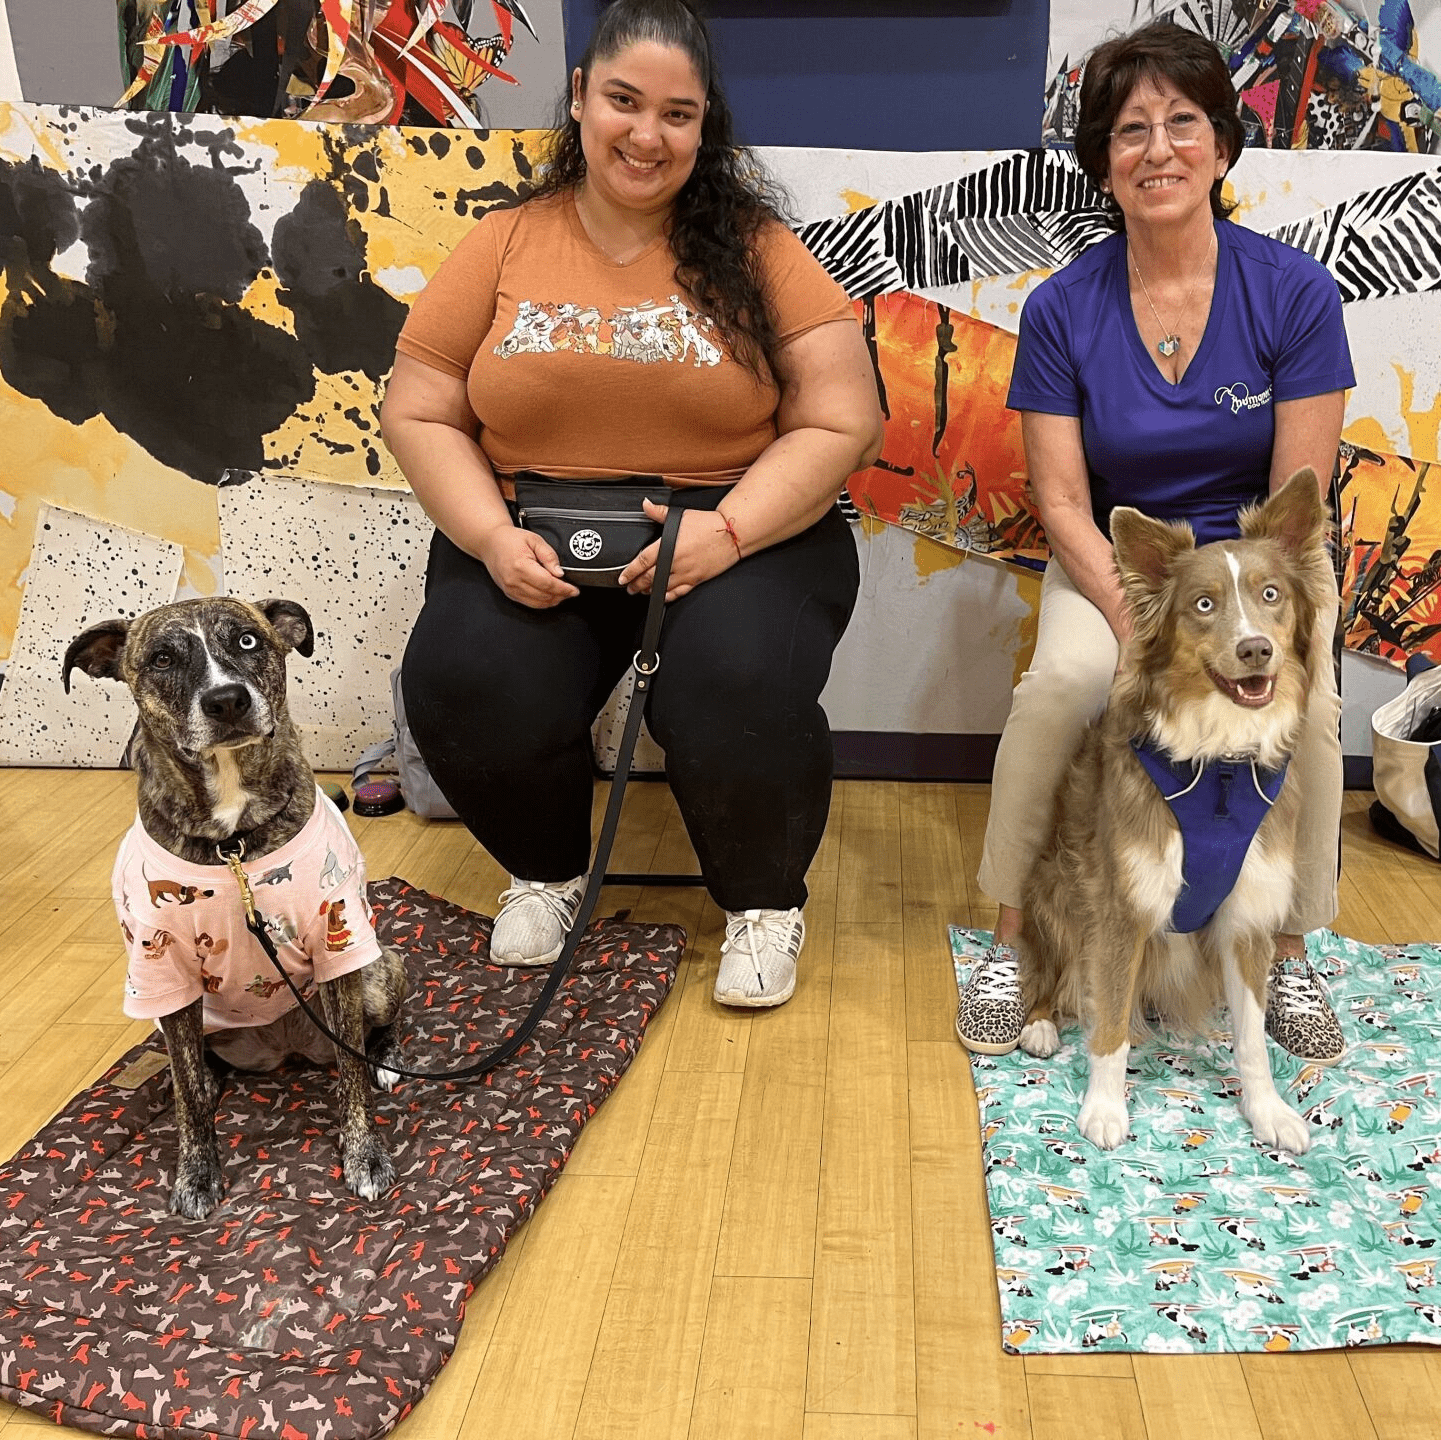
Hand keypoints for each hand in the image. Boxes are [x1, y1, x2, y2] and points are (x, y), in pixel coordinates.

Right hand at [477, 525, 578, 608]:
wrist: (490, 542)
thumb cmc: (510, 539)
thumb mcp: (534, 539)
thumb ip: (549, 556)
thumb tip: (559, 573)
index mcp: (520, 566)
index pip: (548, 583)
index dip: (564, 588)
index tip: (574, 590)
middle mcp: (514, 580)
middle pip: (544, 595)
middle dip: (561, 595)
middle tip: (572, 591)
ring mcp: (510, 589)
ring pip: (538, 603)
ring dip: (553, 601)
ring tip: (563, 594)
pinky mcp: (509, 593)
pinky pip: (529, 603)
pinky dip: (543, 603)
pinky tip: (551, 596)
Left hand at [618, 499, 740, 600]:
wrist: (731, 534)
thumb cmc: (708, 525)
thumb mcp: (681, 515)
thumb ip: (659, 512)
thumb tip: (646, 504)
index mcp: (668, 546)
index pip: (642, 562)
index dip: (630, 572)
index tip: (623, 578)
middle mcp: (675, 562)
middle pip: (649, 578)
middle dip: (636, 585)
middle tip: (629, 587)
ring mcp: (686, 573)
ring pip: (662, 588)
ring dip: (649, 591)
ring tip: (642, 591)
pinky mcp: (696, 579)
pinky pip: (678, 592)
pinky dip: (667, 596)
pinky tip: (662, 596)